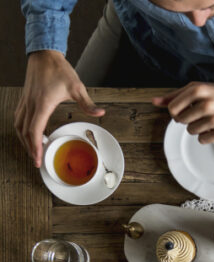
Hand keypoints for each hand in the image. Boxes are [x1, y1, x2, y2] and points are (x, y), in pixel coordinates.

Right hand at [15, 50, 104, 166]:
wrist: (44, 55)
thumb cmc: (59, 70)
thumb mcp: (77, 87)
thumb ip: (88, 103)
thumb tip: (101, 113)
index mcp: (42, 104)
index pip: (34, 130)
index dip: (35, 147)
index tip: (37, 158)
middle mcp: (30, 104)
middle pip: (24, 131)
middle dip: (28, 148)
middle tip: (36, 160)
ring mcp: (25, 101)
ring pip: (18, 124)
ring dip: (23, 139)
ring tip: (31, 150)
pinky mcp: (25, 98)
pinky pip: (19, 117)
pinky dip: (22, 128)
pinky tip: (28, 133)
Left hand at [152, 83, 213, 143]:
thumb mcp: (199, 88)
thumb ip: (176, 95)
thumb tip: (155, 101)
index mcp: (198, 90)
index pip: (172, 108)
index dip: (175, 112)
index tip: (183, 112)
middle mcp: (206, 104)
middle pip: (181, 121)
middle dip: (187, 120)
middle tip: (198, 115)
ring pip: (191, 131)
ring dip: (197, 128)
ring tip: (208, 120)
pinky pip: (203, 140)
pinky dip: (206, 136)